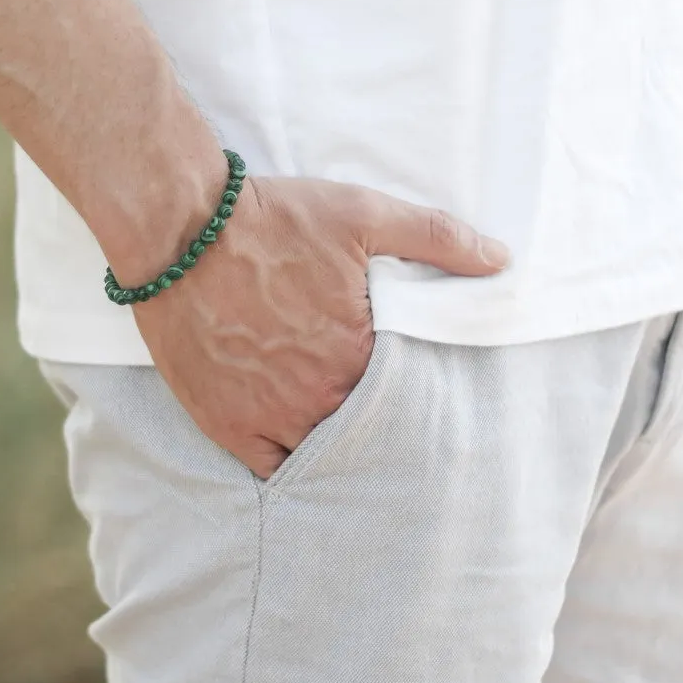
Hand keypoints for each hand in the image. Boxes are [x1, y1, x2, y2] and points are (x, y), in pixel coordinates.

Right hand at [133, 176, 509, 477]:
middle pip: (366, 435)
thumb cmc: (274, 220)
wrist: (181, 230)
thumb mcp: (365, 213)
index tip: (423, 395)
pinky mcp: (224, 423)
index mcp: (358, 356)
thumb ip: (439, 237)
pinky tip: (305, 458)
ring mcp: (268, 416)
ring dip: (338, 451)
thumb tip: (502, 260)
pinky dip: (290, 468)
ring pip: (321, 458)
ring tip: (352, 444)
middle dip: (380, 430)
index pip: (408, 401)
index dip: (415, 399)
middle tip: (395, 429)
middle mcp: (316, 397)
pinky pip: (269, 469)